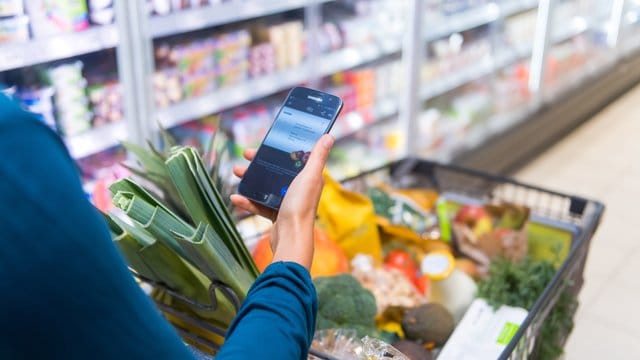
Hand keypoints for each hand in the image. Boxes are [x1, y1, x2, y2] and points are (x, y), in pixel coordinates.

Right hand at [230, 134, 333, 269]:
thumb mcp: (309, 177)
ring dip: (250, 179)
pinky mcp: (276, 214)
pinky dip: (247, 200)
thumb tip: (329, 136)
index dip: (279, 149)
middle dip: (260, 162)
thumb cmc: (301, 206)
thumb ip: (317, 156)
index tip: (265, 143)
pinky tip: (235, 198)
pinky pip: (259, 204)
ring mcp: (287, 201)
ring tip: (236, 172)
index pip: (293, 157)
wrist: (291, 238)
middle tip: (245, 156)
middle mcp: (299, 188)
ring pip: (266, 186)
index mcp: (308, 177)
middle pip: (277, 170)